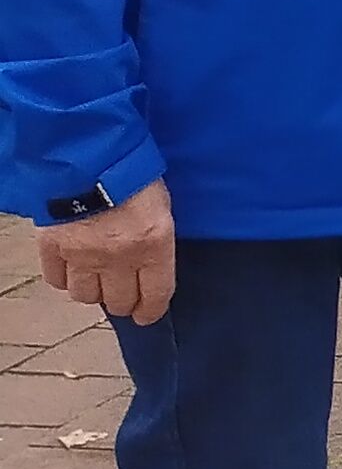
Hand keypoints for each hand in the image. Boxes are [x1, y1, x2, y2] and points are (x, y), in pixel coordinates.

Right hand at [37, 180, 171, 325]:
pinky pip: (57, 280)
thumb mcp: (161, 206)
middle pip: (118, 302)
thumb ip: (157, 239)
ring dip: (93, 291)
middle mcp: (119, 258)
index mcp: (153, 246)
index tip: (146, 315)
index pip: (155, 295)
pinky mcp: (53, 248)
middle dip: (122, 301)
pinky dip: (64, 279)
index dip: (150, 311)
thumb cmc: (133, 174)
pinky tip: (72, 269)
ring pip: (85, 296)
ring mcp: (82, 255)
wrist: (87, 154)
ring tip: (96, 279)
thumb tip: (152, 265)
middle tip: (122, 294)